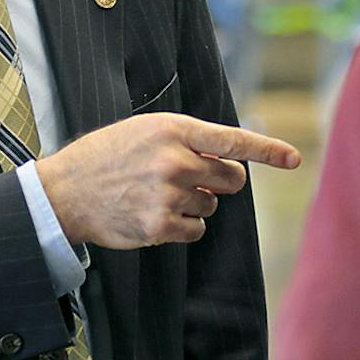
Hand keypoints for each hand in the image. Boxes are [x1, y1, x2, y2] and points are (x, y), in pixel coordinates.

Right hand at [35, 113, 300, 248]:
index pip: (233, 140)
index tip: (294, 159)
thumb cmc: (109, 156)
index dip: (268, 150)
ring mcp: (168, 195)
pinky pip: (196, 230)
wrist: (65, 191)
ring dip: (195, 204)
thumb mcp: (146, 130)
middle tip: (193, 180)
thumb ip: (188, 140)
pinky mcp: (159, 226)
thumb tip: (229, 164)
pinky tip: (154, 215)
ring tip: (158, 195)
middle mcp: (175, 160)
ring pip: (212, 206)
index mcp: (174, 129)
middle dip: (220, 181)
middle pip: (232, 179)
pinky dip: (183, 227)